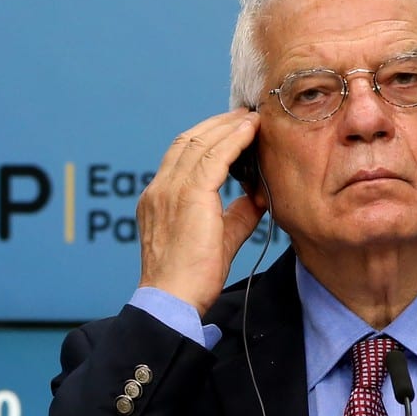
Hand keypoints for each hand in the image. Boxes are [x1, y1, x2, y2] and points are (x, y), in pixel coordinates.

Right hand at [136, 109, 263, 312]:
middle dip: (217, 124)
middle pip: (188, 141)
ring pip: (200, 143)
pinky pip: (213, 157)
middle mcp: (160, 189)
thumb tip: (257, 197)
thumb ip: (237, 215)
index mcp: (159, 198)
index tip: (232, 130)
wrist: (174, 300)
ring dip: (228, 126)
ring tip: (251, 118)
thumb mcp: (219, 239)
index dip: (207, 138)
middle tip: (244, 115)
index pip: (181, 156)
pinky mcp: (188, 196)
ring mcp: (170, 190)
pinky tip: (250, 131)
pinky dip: (233, 139)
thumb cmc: (191, 279)